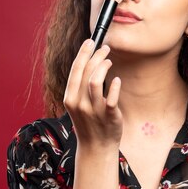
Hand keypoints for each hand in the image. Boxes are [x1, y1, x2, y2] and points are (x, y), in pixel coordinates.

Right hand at [63, 39, 122, 154]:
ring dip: (103, 66)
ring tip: (109, 61)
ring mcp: (93, 110)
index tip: (90, 42)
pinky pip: (111, 97)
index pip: (75, 69)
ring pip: (95, 81)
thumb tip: (88, 62)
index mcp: (70, 98)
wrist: (96, 146)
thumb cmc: (89, 122)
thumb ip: (80, 86)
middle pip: (86, 71)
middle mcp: (79, 103)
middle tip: (105, 48)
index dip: (83, 53)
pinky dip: (115, 86)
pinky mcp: (108, 115)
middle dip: (96, 55)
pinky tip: (118, 80)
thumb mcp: (78, 104)